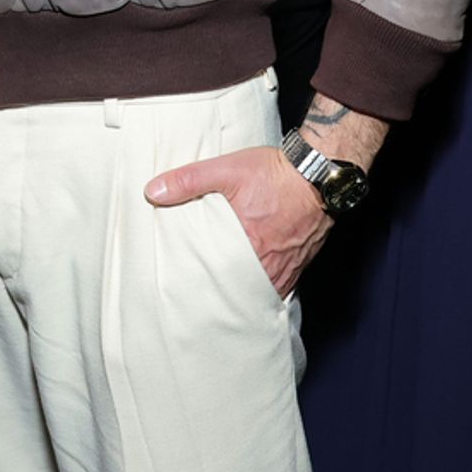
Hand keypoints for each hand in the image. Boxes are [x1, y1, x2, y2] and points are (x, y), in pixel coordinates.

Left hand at [144, 145, 331, 296]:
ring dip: (246, 293)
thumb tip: (152, 191)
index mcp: (249, 245)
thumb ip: (188, 180)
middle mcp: (271, 263)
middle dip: (224, 295)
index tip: (187, 294)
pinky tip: (254, 285)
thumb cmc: (274, 172)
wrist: (319, 171)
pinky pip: (283, 286)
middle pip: (242, 290)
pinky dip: (267, 287)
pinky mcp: (301, 261)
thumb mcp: (226, 169)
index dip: (204, 289)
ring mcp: (289, 266)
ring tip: (225, 297)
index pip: (219, 279)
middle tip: (203, 302)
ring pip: (263, 291)